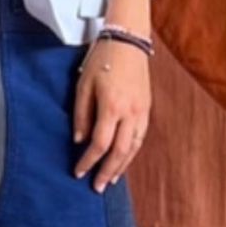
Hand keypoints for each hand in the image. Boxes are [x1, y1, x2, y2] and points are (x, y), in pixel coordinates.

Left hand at [72, 42, 150, 190]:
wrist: (128, 39)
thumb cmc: (102, 59)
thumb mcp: (83, 84)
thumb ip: (81, 115)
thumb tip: (79, 140)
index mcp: (112, 106)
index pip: (100, 144)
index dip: (88, 161)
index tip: (79, 172)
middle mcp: (130, 112)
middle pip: (120, 152)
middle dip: (107, 171)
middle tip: (97, 187)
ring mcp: (142, 111)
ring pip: (134, 147)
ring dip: (121, 166)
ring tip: (110, 178)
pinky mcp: (147, 109)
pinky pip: (140, 137)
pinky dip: (131, 152)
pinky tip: (123, 159)